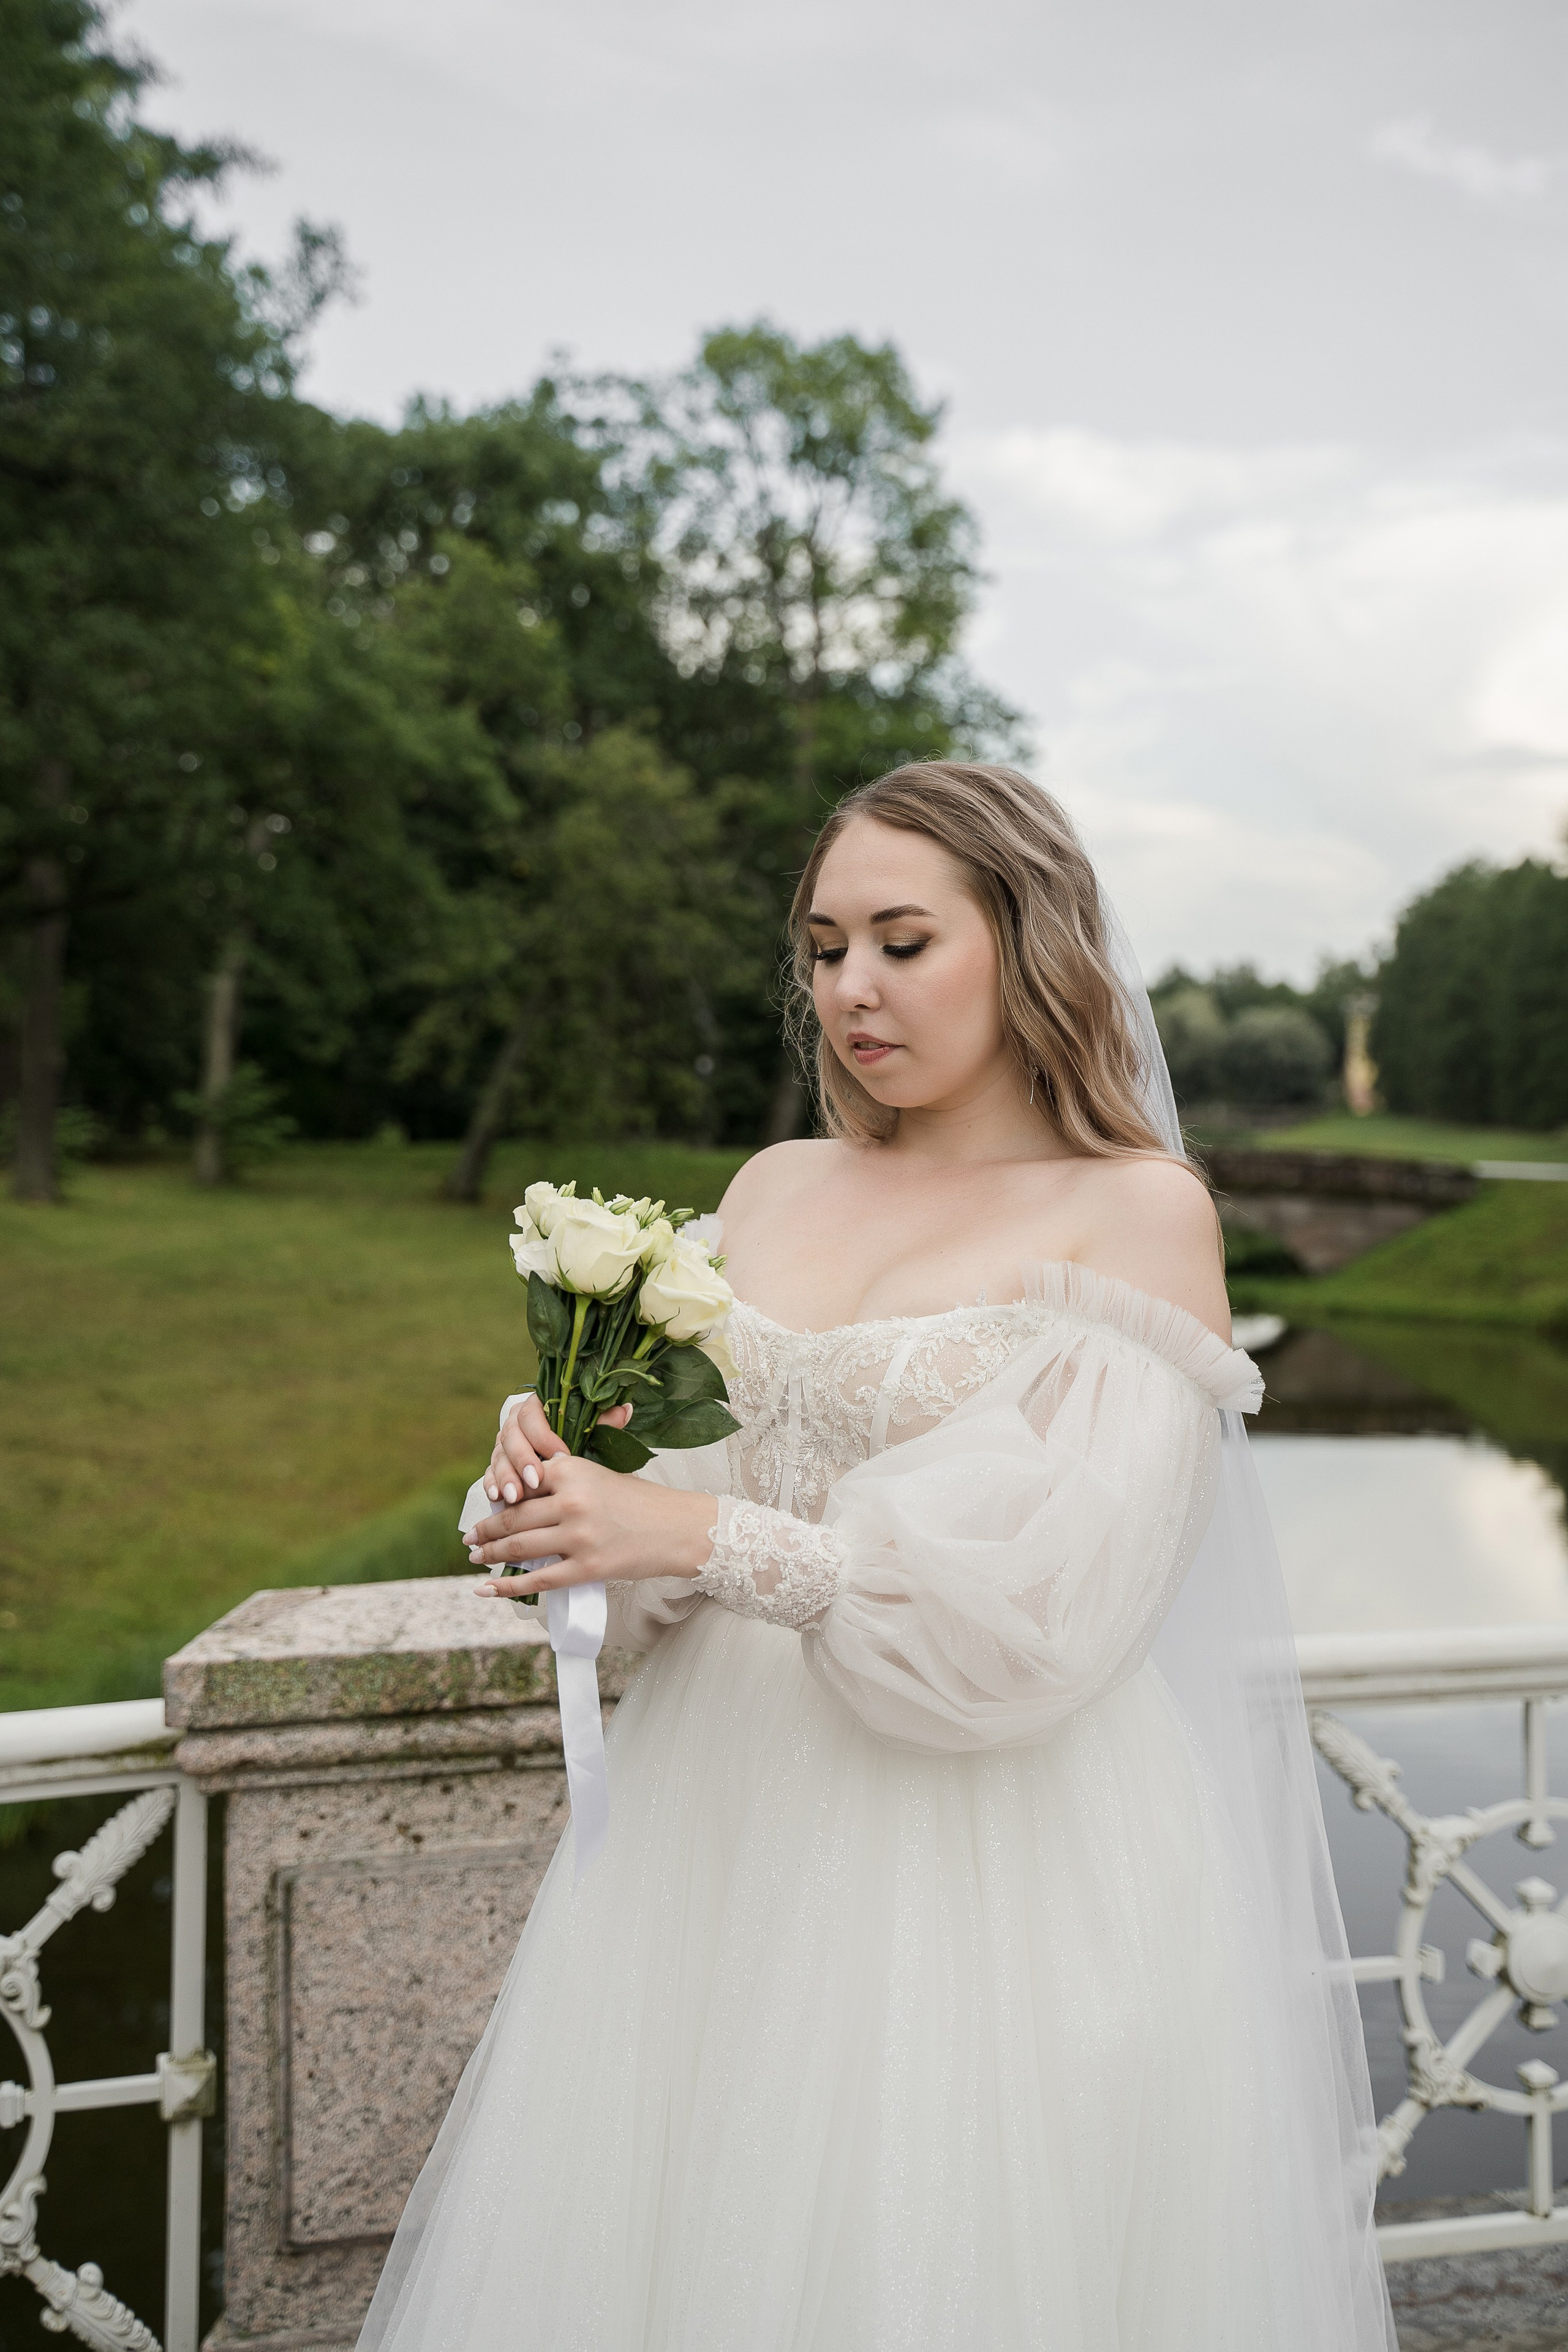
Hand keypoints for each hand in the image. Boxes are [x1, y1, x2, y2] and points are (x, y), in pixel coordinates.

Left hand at [468, 1452, 716, 1596]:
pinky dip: (508, 1585)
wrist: (676, 1528)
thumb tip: (520, 1498)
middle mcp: (572, 1501)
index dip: (498, 1499)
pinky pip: (538, 1579)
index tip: (485, 1507)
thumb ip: (562, 1482)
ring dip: (491, 1555)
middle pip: (513, 1518)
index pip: (522, 1484)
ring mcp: (579, 1536)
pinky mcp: (588, 1568)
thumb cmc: (638, 1501)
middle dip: (485, 1531)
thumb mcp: (598, 1476)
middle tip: (470, 1539)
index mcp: (572, 1472)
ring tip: (476, 1558)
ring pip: (520, 1548)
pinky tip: (489, 1589)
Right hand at [483, 1392, 632, 1506]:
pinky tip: (498, 1499)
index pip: (532, 1414)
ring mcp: (504, 1446)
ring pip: (499, 1456)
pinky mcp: (498, 1467)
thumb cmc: (587, 1450)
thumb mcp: (596, 1439)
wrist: (578, 1475)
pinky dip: (492, 1485)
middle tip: (533, 1481)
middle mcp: (517, 1424)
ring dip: (506, 1477)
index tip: (561, 1457)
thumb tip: (624, 1410)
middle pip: (511, 1436)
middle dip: (522, 1460)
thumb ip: (604, 1425)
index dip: (543, 1436)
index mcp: (539, 1408)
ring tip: (515, 1497)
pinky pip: (490, 1473)